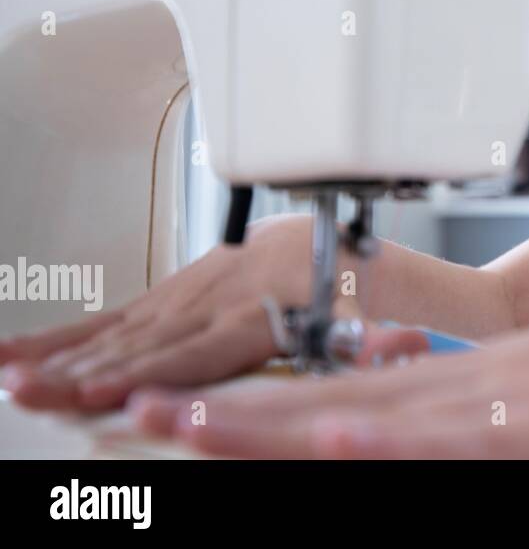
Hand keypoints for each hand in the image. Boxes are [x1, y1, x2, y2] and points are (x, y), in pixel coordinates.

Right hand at [0, 216, 366, 410]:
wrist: (327, 242)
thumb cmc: (339, 289)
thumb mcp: (354, 315)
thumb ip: (357, 340)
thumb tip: (386, 349)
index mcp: (256, 312)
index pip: (197, 351)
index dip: (153, 371)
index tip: (111, 390)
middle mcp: (211, 303)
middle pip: (142, 346)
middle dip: (85, 372)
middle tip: (34, 390)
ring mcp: (183, 299)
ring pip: (116, 334)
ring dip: (61, 358)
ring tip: (15, 378)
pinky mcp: (164, 299)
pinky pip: (108, 319)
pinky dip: (60, 337)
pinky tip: (15, 354)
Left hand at [130, 261, 528, 457]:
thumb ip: (522, 428)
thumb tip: (470, 442)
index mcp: (488, 381)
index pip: (356, 396)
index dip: (268, 408)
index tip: (194, 413)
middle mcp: (487, 382)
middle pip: (342, 399)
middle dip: (237, 411)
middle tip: (135, 413)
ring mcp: (523, 397)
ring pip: (378, 410)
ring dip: (275, 419)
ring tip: (181, 423)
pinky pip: (467, 433)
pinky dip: (391, 437)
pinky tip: (327, 434)